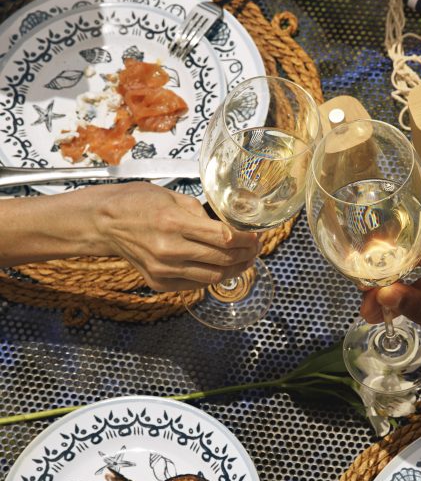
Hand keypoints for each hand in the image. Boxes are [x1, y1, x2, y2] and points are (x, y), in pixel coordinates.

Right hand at [90, 183, 259, 290]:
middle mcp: (169, 250)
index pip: (224, 238)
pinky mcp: (160, 283)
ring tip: (244, 260)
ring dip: (234, 270)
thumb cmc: (135, 203)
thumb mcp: (171, 196)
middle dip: (246, 254)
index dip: (247, 239)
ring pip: (213, 276)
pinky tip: (221, 267)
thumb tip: (226, 224)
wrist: (104, 224)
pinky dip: (213, 276)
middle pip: (223, 259)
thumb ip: (200, 212)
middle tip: (256, 248)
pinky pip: (196, 284)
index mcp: (173, 223)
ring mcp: (164, 270)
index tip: (256, 236)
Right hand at [360, 236, 420, 373]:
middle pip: (415, 252)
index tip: (360, 282)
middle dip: (387, 278)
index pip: (411, 244)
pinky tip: (405, 307)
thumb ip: (420, 310)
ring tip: (379, 312)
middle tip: (367, 307)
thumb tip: (386, 294)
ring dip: (402, 285)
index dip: (381, 259)